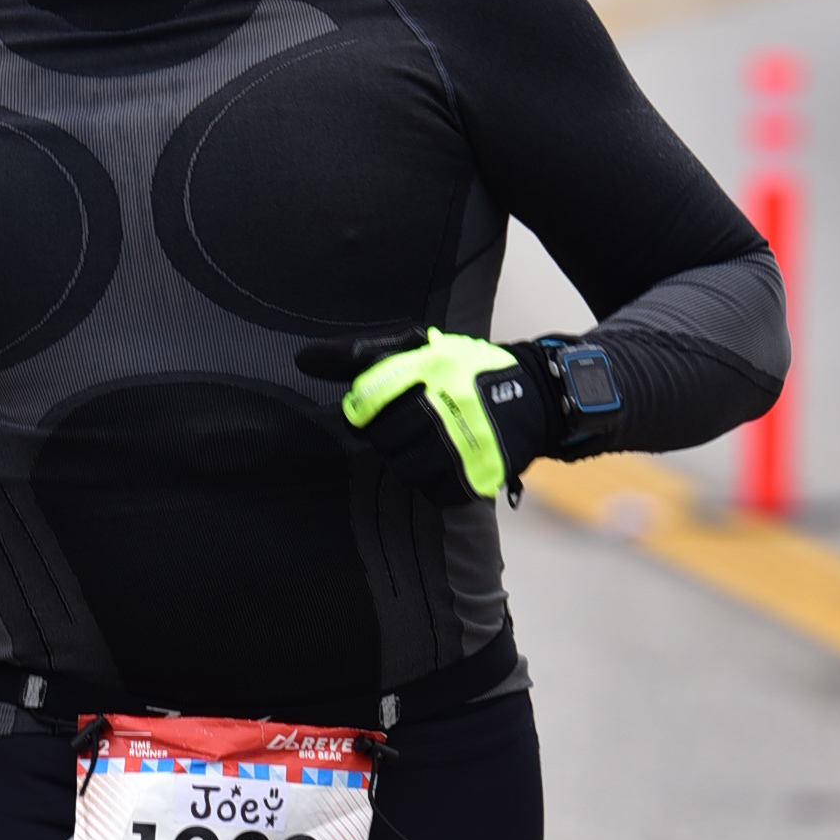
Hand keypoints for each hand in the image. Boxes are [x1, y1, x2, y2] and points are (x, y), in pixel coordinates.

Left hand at [294, 327, 551, 502]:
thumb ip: (360, 355)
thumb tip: (303, 359)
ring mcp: (466, 441)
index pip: (371, 394)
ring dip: (409, 460)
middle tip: (407, 426)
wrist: (537, 396)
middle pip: (384, 438)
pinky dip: (434, 482)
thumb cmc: (464, 371)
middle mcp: (449, 402)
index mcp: (431, 364)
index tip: (368, 411)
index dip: (362, 409)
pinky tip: (445, 464)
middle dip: (388, 435)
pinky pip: (435, 491)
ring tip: (427, 444)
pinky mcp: (481, 473)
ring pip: (405, 468)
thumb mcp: (419, 348)